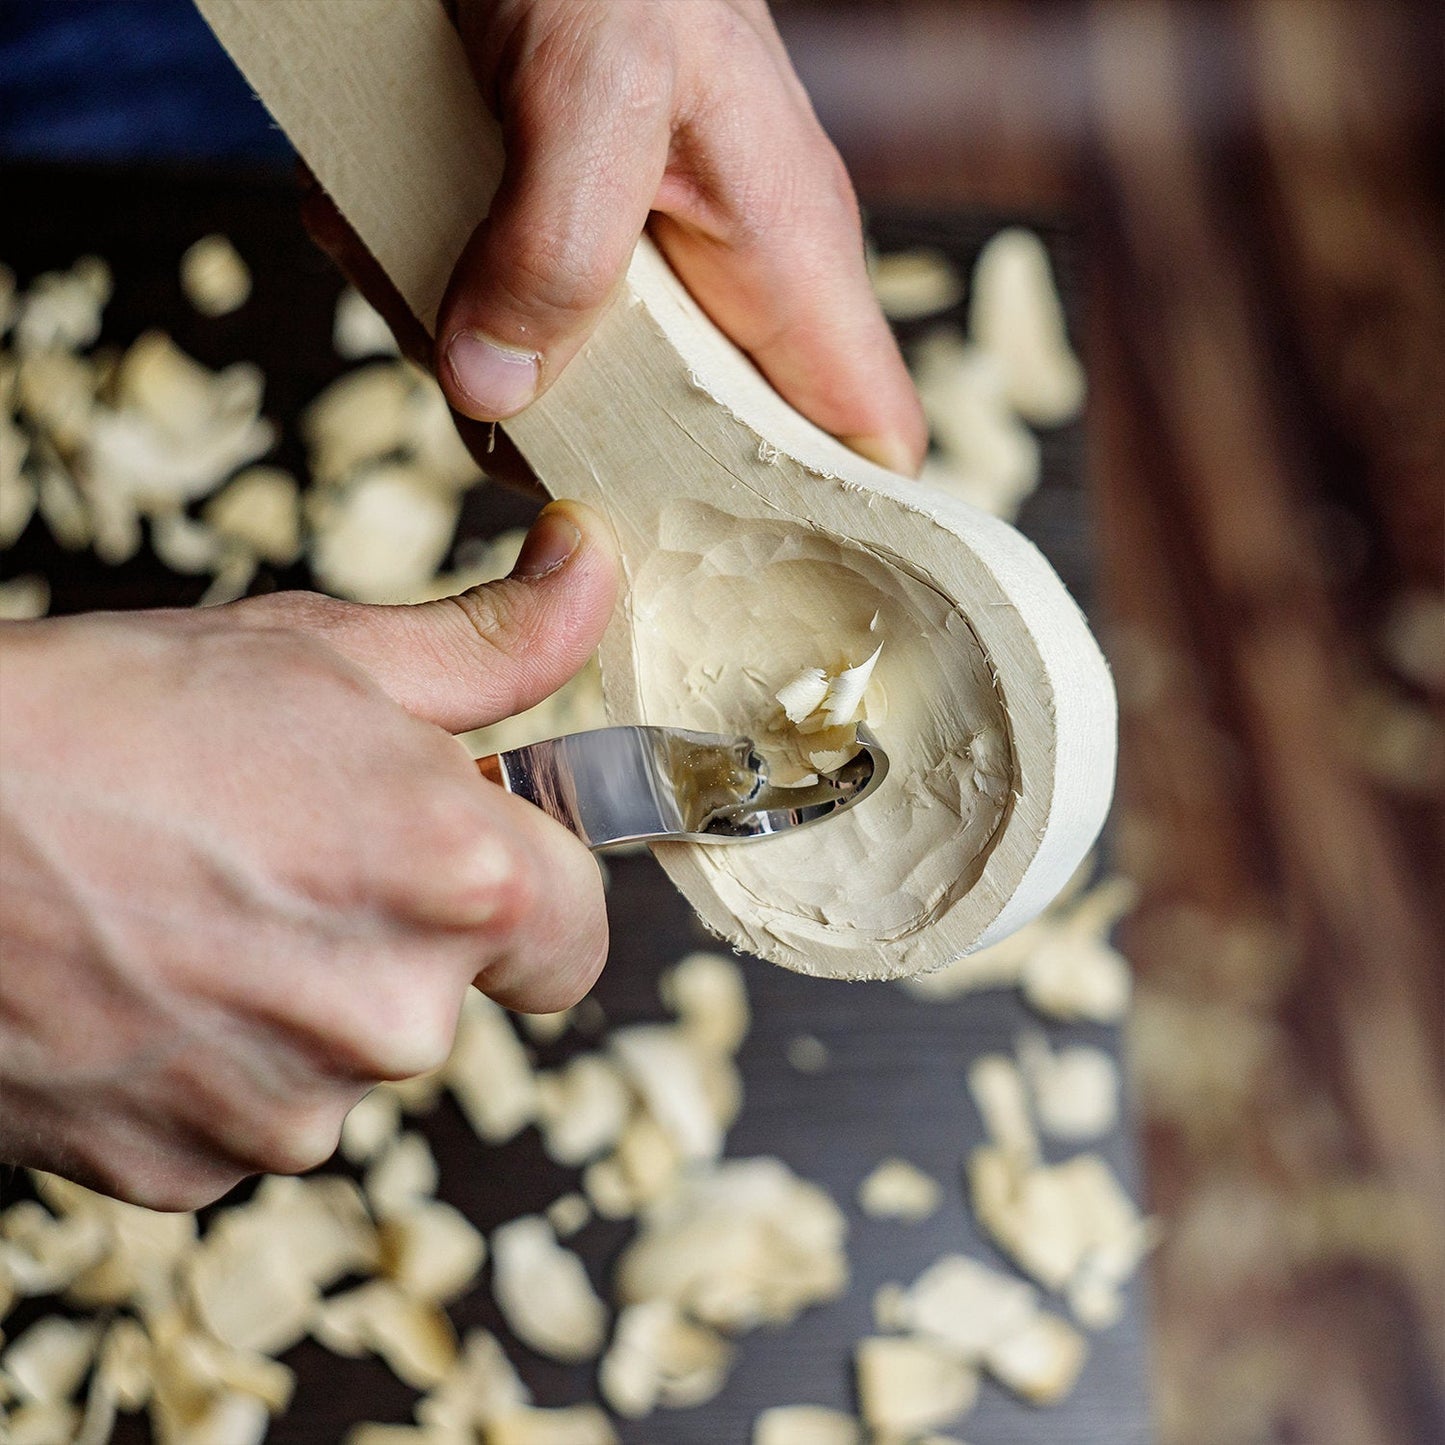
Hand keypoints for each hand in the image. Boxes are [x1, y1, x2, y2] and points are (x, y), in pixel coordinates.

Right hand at [0, 502, 615, 1209]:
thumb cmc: (113, 716)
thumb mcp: (327, 650)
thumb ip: (495, 639)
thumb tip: (590, 572)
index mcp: (461, 883)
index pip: (578, 933)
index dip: (532, 891)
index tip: (476, 858)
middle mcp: (397, 1018)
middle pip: (456, 991)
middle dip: (400, 929)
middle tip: (287, 848)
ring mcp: (291, 1111)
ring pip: (349, 1054)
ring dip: (304, 995)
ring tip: (196, 903)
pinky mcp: (191, 1174)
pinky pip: (252, 1113)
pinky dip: (218, 1059)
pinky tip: (145, 976)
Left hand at [308, 0, 925, 477]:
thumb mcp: (583, 80)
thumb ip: (556, 243)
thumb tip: (494, 393)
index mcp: (789, 265)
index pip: (863, 446)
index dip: (831, 532)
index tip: (741, 597)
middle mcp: (732, 288)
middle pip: (694, 453)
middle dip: (585, 447)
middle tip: (489, 393)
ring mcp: (654, 274)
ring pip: (586, 397)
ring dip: (485, 360)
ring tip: (423, 261)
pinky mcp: (576, 251)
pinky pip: (521, 326)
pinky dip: (445, 293)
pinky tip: (400, 223)